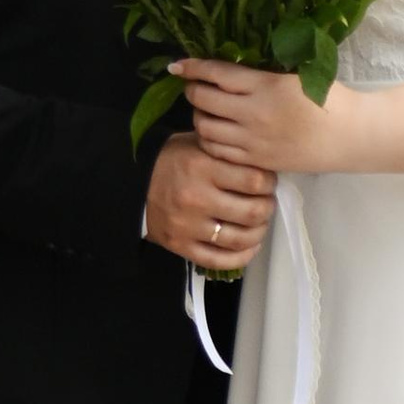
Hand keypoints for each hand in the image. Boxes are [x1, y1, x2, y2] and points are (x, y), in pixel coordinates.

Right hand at [146, 130, 275, 267]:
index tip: (268, 182)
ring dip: (259, 232)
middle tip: (266, 202)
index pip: (254, 180)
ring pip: (240, 239)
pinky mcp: (181, 247)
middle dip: (267, 208)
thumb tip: (265, 162)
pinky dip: (242, 256)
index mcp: (202, 167)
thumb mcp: (198, 144)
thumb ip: (228, 151)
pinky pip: (220, 260)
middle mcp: (196, 198)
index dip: (269, 182)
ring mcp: (188, 226)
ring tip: (259, 223)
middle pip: (252, 212)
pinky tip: (249, 246)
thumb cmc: (173, 161)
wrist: (133, 183)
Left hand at [174, 57, 360, 178]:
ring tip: (204, 109)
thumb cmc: (331, 98)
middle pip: (204, 100)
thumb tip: (231, 64)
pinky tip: (214, 133)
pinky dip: (209, 140)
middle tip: (192, 86)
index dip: (193, 68)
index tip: (177, 65)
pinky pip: (218, 152)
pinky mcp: (257, 161)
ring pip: (206, 128)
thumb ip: (264, 71)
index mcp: (266, 85)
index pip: (217, 73)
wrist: (352, 136)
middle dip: (192, 90)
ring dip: (199, 115)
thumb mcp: (298, 73)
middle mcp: (254, 113)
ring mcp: (253, 140)